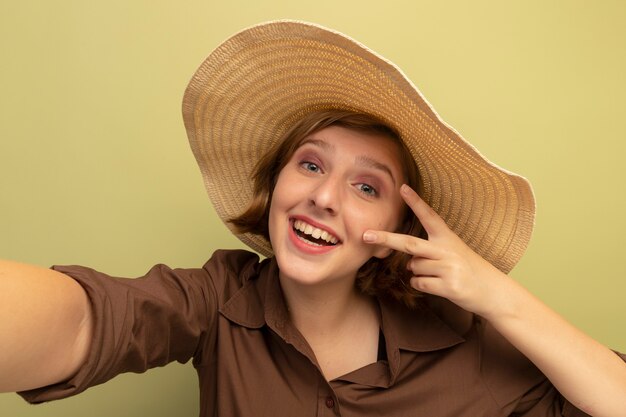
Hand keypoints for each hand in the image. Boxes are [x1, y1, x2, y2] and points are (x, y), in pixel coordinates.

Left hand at [363, 184, 510, 317]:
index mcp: (447, 238)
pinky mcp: (448, 285)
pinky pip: (419, 283)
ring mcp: (447, 268)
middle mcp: (446, 250)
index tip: (402, 187)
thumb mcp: (452, 252)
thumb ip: (429, 252)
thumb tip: (408, 261)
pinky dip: (422, 285)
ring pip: (413, 267)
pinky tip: (439, 285)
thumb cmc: (468, 269)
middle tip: (366, 235)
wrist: (492, 290)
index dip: (416, 202)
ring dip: (419, 272)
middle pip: (409, 243)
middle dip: (386, 239)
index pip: (429, 216)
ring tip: (439, 275)